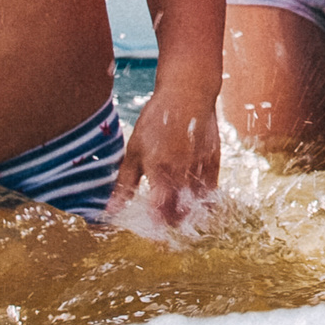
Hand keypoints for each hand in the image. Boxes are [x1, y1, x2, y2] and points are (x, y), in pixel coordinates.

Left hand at [107, 82, 220, 231]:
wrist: (187, 92)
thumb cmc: (156, 119)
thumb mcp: (134, 149)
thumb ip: (124, 182)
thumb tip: (110, 211)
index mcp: (158, 168)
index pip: (159, 208)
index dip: (155, 225)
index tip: (150, 232)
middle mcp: (181, 171)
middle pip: (179, 211)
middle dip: (170, 223)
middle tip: (162, 227)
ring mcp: (200, 167)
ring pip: (197, 205)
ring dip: (187, 215)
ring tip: (178, 219)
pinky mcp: (214, 161)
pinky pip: (211, 192)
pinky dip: (204, 203)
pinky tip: (195, 205)